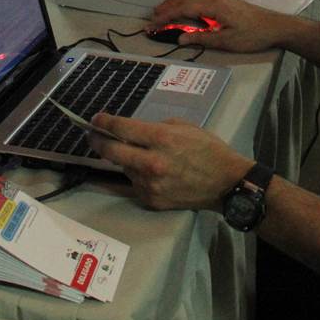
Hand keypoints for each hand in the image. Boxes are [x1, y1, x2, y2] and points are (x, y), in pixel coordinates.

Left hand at [89, 115, 252, 211]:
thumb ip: (154, 128)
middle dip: (98, 141)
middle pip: (112, 151)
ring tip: (134, 153)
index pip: (121, 128)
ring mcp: (150, 184)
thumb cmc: (207, 149)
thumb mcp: (183, 127)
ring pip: (124, 167)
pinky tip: (149, 171)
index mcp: (161, 139)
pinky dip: (137, 174)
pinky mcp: (151, 200)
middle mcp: (152, 162)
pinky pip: (135, 183)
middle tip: (93, 135)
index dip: (104, 122)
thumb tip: (131, 132)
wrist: (226, 183)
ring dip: (124, 159)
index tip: (95, 119)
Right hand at [148, 0, 293, 53]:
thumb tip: (181, 37)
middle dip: (167, 7)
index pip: (184, 8)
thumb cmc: (254, 35)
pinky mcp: (226, 2)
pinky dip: (187, 1)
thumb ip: (203, 39)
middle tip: (153, 17)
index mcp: (214, 6)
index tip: (153, 24)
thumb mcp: (227, 41)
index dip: (166, 16)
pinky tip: (185, 8)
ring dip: (176, 2)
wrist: (277, 27)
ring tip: (164, 11)